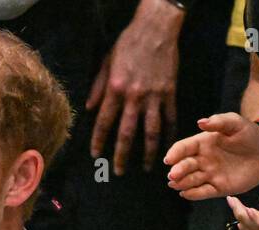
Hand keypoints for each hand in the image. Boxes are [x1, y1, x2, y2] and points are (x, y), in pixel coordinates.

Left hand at [88, 0, 183, 174]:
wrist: (156, 27)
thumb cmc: (128, 42)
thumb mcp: (106, 63)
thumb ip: (98, 88)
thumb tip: (88, 109)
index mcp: (115, 89)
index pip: (103, 122)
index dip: (98, 140)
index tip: (95, 155)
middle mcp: (134, 96)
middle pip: (127, 133)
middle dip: (122, 155)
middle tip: (119, 172)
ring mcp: (154, 96)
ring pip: (151, 131)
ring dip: (149, 152)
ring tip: (149, 167)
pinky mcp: (170, 92)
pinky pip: (170, 117)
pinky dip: (170, 133)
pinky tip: (169, 146)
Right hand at [164, 112, 258, 199]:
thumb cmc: (250, 135)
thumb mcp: (236, 123)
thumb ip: (219, 122)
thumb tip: (200, 123)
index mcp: (202, 143)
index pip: (183, 148)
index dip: (175, 153)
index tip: (169, 159)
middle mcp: (202, 160)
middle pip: (184, 166)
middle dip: (177, 171)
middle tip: (173, 175)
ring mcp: (209, 174)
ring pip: (190, 180)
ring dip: (181, 183)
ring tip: (175, 184)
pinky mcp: (217, 188)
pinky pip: (202, 192)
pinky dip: (193, 194)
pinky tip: (185, 193)